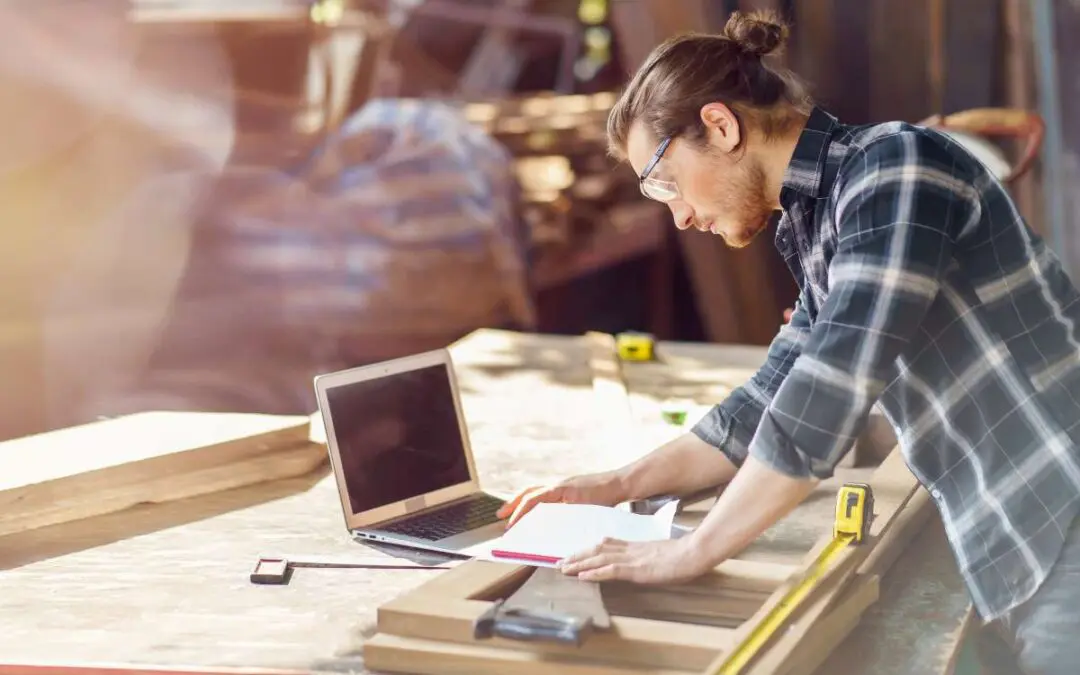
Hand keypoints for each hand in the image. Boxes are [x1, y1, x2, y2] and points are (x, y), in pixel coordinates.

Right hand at [496, 471, 625, 527]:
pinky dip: (536, 502)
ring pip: (536, 492)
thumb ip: (567, 517)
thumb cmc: (606, 495)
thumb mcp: (586, 510)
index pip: (532, 499)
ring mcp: (563, 486)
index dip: (519, 513)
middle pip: (528, 492)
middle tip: (500, 515)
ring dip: (522, 502)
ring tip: (512, 514)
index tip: (511, 525)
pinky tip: (536, 512)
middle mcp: (558, 485)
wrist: (620, 483)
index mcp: (559, 489)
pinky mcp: (568, 490)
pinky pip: (546, 495)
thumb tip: (551, 529)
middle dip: (513, 504)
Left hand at [557, 536, 711, 583]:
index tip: (574, 554)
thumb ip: (647, 556)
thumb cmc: (683, 555)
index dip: (588, 549)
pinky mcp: (638, 569)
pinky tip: (583, 576)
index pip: (606, 545)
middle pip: (597, 550)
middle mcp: (630, 550)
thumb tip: (640, 561)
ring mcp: (633, 558)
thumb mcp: (660, 554)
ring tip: (564, 569)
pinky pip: (612, 570)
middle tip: (559, 562)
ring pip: (599, 558)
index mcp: (635, 546)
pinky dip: (595, 573)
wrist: (695, 552)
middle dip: (577, 556)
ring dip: (580, 564)